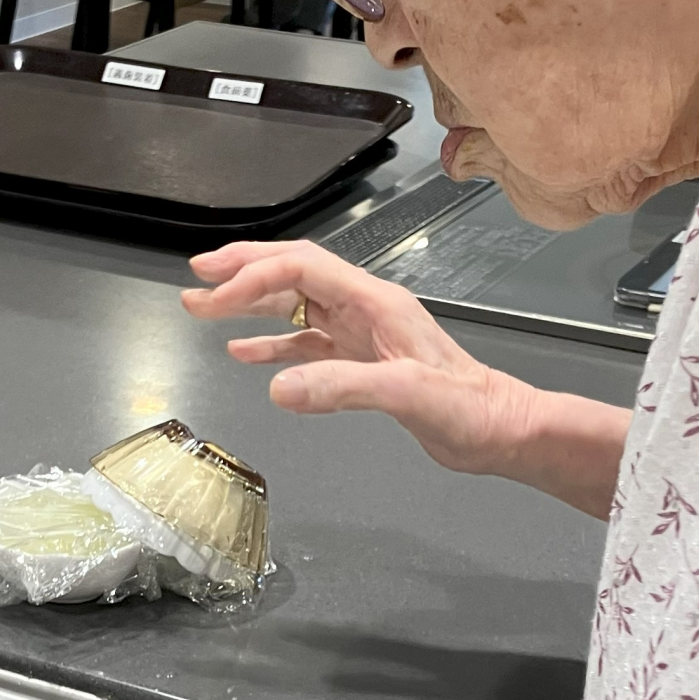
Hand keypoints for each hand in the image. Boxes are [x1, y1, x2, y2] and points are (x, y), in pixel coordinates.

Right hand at [182, 240, 529, 476]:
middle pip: (294, 272)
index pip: (302, 269)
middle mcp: (366, 309)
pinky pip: (306, 342)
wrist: (500, 430)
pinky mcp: (363, 362)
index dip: (253, 276)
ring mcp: (363, 334)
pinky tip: (246, 353)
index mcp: (376, 302)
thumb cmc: (470, 408)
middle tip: (198, 277)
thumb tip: (279, 388)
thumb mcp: (406, 395)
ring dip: (249, 305)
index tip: (215, 296)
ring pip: (295, 304)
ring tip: (205, 309)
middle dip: (243, 271)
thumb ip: (341, 387)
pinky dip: (272, 344)